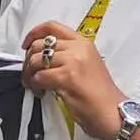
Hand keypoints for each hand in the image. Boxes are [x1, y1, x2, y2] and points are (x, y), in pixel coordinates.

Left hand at [17, 20, 128, 137]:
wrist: (113, 112)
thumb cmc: (100, 94)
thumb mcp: (87, 64)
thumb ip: (68, 55)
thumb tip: (42, 57)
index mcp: (83, 42)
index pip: (52, 27)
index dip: (34, 33)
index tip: (26, 45)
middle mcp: (78, 48)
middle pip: (39, 45)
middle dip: (28, 61)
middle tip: (29, 74)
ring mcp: (73, 61)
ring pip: (35, 61)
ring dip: (29, 75)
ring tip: (35, 85)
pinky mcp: (67, 77)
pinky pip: (38, 77)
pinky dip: (35, 86)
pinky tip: (42, 93)